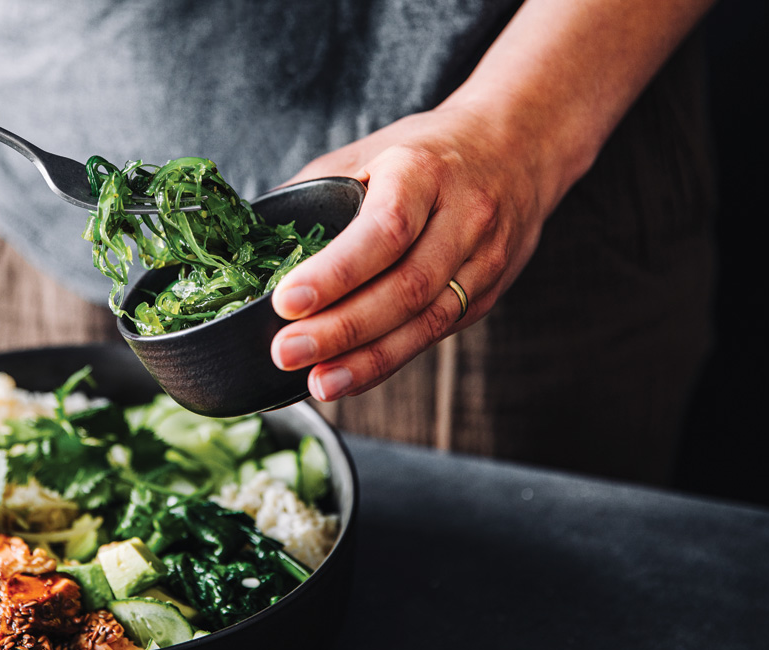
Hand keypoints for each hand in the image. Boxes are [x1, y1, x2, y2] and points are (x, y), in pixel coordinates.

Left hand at [269, 103, 551, 400]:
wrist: (518, 148)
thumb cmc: (424, 153)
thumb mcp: (367, 152)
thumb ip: (312, 193)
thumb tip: (250, 240)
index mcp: (423, 172)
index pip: (384, 229)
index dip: (336, 271)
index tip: (286, 300)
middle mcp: (463, 217)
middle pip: (406, 286)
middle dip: (342, 329)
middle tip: (287, 352)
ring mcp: (483, 259)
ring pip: (426, 321)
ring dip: (367, 360)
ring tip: (318, 383)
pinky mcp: (486, 294)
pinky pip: (434, 335)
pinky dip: (389, 361)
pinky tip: (350, 376)